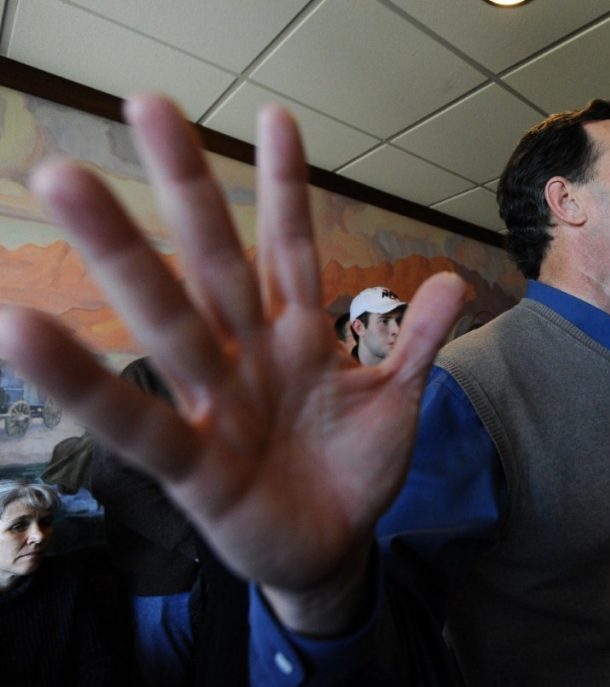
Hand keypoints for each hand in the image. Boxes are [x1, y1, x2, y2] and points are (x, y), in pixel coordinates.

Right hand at [0, 95, 464, 633]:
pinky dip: (81, 380)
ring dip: (119, 254)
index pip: (288, 248)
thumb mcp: (394, 402)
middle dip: (187, 188)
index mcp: (295, 337)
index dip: (284, 188)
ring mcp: (213, 404)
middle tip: (147, 103)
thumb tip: (452, 280)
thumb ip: (416, 343)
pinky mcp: (191, 465)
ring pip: (166, 319)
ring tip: (64, 182)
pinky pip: (134, 420)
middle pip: (214, 261)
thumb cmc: (353, 469)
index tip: (276, 117)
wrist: (333, 547)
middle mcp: (246, 356)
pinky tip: (20, 329)